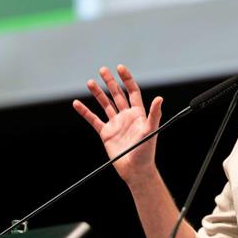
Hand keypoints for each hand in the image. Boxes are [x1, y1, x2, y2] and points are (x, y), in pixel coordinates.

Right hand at [73, 64, 163, 184]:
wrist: (135, 169)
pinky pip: (94, 120)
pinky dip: (85, 112)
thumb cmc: (146, 152)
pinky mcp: (106, 133)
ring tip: (90, 82)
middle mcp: (126, 116)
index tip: (120, 68)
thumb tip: (159, 98)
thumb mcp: (151, 131)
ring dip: (98, 93)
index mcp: (138, 114)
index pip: (132, 91)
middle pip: (117, 94)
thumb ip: (154, 114)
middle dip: (110, 82)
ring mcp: (115, 124)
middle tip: (102, 69)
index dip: (127, 79)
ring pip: (105, 104)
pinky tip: (77, 103)